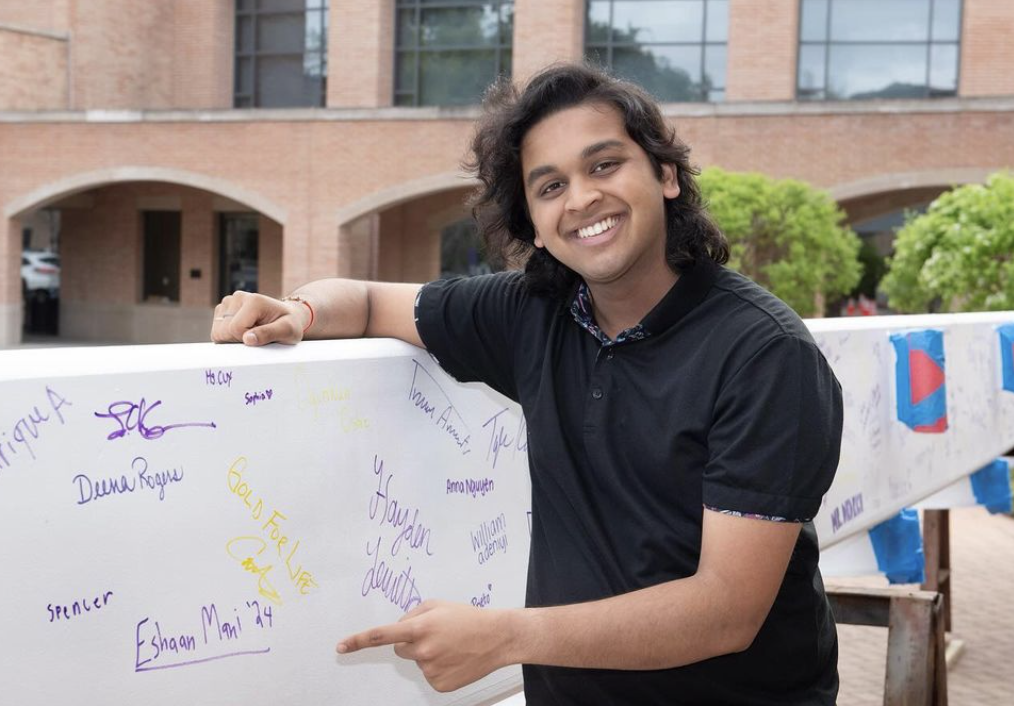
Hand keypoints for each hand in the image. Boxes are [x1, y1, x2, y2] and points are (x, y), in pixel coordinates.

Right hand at [211, 291, 306, 345]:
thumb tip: (247, 339)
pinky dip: (228, 336)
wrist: (287, 316)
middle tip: (257, 335)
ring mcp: (229, 302)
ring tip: (251, 332)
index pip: (236, 329)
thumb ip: (269, 334)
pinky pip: (216, 330)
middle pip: (223, 331)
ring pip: (218, 331)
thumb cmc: (289, 324)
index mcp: (254, 301)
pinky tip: (243, 331)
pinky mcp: (223, 308)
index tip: (261, 337)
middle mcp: (238, 297)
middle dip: (238, 340)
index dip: (246, 340)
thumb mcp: (288, 331)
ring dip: (233, 338)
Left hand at [337, 600, 512, 692]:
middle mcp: (422, 650)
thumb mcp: (437, 605)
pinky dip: (439, 668)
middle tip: (437, 635)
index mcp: (420, 627)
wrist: (496, 638)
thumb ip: (412, 614)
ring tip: (452, 645)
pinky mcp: (439, 684)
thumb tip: (398, 628)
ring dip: (429, 654)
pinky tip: (455, 659)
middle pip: (400, 649)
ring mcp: (430, 670)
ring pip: (417, 662)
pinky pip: (429, 675)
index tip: (340, 647)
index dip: (358, 641)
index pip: (381, 635)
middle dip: (412, 642)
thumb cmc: (467, 618)